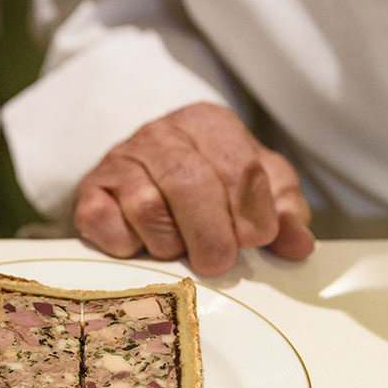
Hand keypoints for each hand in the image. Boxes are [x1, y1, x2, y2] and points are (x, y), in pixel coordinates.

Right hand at [73, 101, 313, 276]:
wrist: (142, 175)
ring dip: (168, 242)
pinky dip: (125, 244)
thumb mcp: (255, 189)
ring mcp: (119, 161)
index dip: (252, 211)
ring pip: (146, 207)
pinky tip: (139, 245)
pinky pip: (103, 222)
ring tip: (178, 250)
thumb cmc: (209, 185)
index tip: (256, 238)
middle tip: (218, 262)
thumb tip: (298, 245)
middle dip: (210, 233)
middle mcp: (161, 134)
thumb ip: (282, 213)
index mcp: (208, 124)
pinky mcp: (89, 192)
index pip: (238, 166)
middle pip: (189, 183)